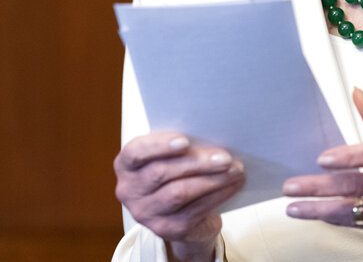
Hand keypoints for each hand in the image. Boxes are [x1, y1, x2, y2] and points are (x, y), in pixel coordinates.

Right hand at [114, 132, 244, 261]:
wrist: (180, 211)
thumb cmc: (176, 170)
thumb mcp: (170, 154)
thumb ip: (180, 144)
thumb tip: (211, 133)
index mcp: (126, 165)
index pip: (135, 152)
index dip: (158, 146)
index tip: (185, 141)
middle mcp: (130, 191)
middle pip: (161, 173)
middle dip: (196, 163)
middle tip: (225, 156)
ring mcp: (146, 213)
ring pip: (179, 193)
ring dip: (212, 180)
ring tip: (235, 169)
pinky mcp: (167, 229)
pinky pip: (194, 210)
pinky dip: (218, 195)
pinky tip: (233, 185)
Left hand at [282, 88, 362, 255]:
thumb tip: (357, 95)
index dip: (347, 158)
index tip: (323, 159)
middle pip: (354, 185)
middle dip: (318, 187)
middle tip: (292, 186)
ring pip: (352, 210)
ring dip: (318, 210)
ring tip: (294, 207)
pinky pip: (358, 224)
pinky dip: (335, 219)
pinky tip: (317, 214)